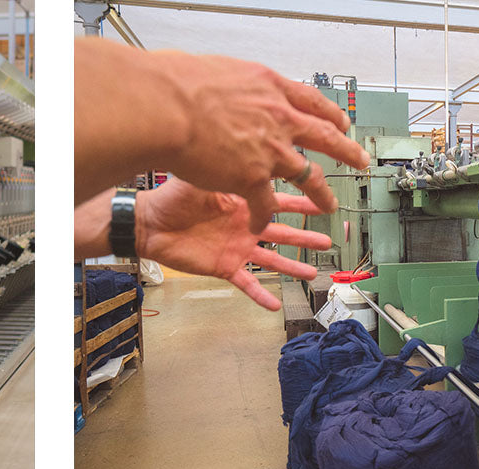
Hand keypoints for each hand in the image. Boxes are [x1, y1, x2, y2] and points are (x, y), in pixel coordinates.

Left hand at [135, 178, 332, 309]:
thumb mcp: (208, 177)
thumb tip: (256, 153)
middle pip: (283, 233)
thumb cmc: (172, 198)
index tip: (324, 201)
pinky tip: (274, 304)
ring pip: (271, 260)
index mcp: (244, 203)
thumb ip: (233, 169)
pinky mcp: (223, 267)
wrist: (150, 223)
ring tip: (313, 273)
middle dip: (306, 237)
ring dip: (292, 267)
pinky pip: (245, 284)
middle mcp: (244, 226)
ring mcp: (236, 248)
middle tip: (327, 239)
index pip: (280, 202)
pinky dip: (259, 295)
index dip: (304, 203)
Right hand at [165, 52, 369, 230]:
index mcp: (273, 90)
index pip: (312, 102)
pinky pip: (264, 206)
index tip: (340, 122)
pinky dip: (261, 217)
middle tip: (359, 160)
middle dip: (346, 151)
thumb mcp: (222, 72)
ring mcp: (270, 154)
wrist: (167, 109)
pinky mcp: (251, 181)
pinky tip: (259, 224)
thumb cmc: (181, 87)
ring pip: (308, 179)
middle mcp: (280, 121)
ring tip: (329, 207)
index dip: (329, 115)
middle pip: (324, 138)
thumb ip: (238, 87)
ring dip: (319, 196)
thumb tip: (233, 83)